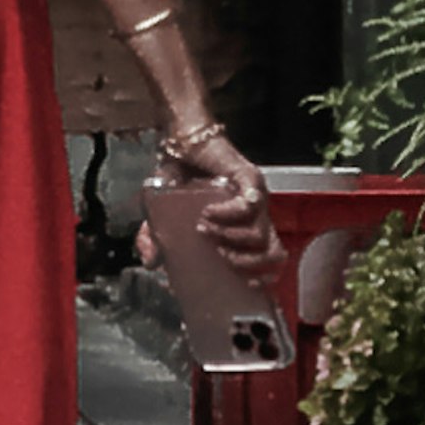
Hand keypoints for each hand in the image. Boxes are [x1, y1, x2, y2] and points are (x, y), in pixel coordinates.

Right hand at [144, 124, 275, 282]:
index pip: (270, 259)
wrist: (182, 138)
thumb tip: (150, 263)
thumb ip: (155, 238)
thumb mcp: (163, 214)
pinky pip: (249, 204)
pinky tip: (209, 211)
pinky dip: (229, 214)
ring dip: (232, 238)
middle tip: (220, 257)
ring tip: (205, 230)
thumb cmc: (179, 176)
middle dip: (247, 263)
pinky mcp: (249, 178)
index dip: (264, 277)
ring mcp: (256, 196)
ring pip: (261, 233)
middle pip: (273, 252)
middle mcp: (257, 214)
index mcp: (245, 226)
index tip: (246, 285)